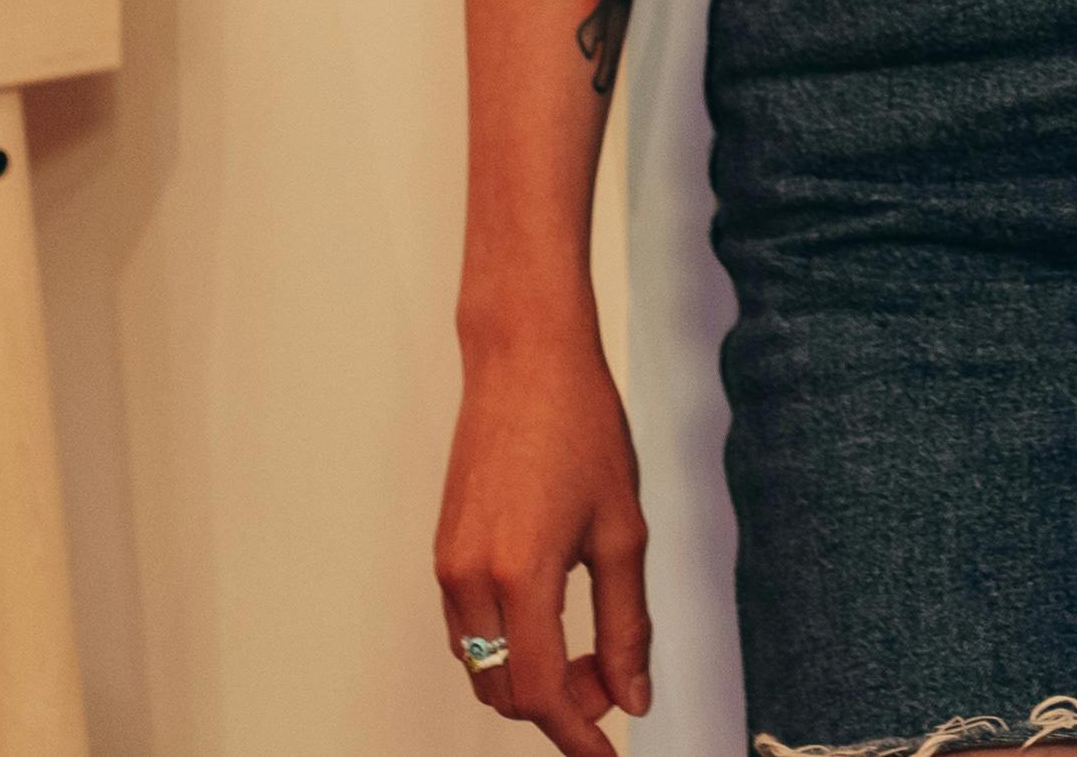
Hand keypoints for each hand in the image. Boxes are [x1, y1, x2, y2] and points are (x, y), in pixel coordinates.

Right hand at [434, 327, 653, 752]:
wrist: (524, 359)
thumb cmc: (580, 428)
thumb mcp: (623, 530)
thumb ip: (628, 623)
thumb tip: (633, 696)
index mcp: (521, 576)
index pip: (541, 693)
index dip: (579, 735)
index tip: (608, 756)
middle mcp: (471, 580)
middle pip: (505, 692)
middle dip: (561, 706)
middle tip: (614, 680)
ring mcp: (449, 567)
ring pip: (483, 667)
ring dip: (531, 678)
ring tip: (589, 649)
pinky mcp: (443, 551)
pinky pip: (469, 632)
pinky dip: (508, 647)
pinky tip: (552, 619)